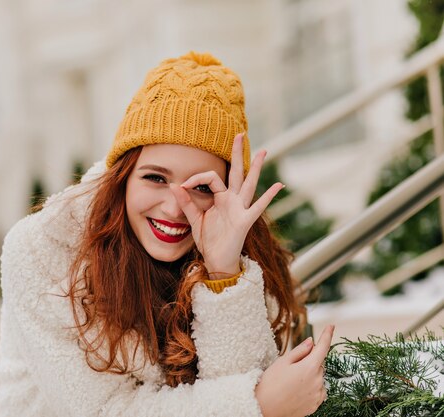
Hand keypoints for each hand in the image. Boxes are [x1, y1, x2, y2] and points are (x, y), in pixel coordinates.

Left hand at [169, 133, 283, 277]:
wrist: (216, 260)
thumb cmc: (209, 240)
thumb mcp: (194, 219)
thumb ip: (186, 203)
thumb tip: (174, 185)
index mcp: (220, 198)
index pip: (211, 178)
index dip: (196, 178)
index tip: (182, 185)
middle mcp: (232, 200)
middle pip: (236, 172)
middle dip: (237, 153)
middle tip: (240, 134)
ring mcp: (240, 209)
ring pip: (249, 184)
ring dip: (256, 168)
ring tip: (264, 151)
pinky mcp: (244, 221)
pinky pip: (258, 207)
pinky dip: (268, 196)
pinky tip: (278, 185)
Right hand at [255, 325, 334, 416]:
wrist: (264, 407)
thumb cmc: (271, 382)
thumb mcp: (283, 361)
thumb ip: (300, 350)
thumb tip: (312, 342)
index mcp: (310, 368)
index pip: (323, 347)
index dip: (327, 335)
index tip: (331, 326)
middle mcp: (318, 381)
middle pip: (319, 363)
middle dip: (310, 360)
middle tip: (292, 366)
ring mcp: (318, 395)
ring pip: (319, 377)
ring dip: (311, 374)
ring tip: (292, 381)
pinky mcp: (316, 405)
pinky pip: (318, 391)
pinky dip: (311, 387)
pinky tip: (296, 390)